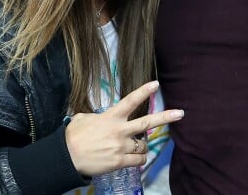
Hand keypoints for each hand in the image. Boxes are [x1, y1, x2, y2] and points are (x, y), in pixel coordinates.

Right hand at [64, 80, 183, 176]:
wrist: (66, 157)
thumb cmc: (73, 136)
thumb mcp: (83, 118)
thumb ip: (95, 116)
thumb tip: (97, 118)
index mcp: (111, 116)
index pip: (131, 100)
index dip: (144, 91)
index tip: (156, 84)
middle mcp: (120, 130)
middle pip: (147, 122)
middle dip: (166, 117)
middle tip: (181, 113)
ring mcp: (121, 147)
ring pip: (143, 146)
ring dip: (142, 146)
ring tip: (137, 146)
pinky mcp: (119, 162)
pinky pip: (138, 161)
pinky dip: (140, 159)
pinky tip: (137, 158)